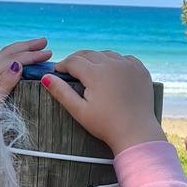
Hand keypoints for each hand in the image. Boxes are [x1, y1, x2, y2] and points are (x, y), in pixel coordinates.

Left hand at [0, 37, 51, 100]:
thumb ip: (3, 85)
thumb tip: (17, 64)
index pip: (11, 60)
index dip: (30, 55)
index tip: (47, 54)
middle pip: (6, 54)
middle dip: (26, 46)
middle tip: (44, 42)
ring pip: (2, 57)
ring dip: (19, 50)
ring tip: (33, 48)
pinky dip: (11, 58)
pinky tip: (16, 61)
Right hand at [42, 50, 165, 154]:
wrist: (136, 132)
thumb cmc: (105, 125)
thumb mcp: (79, 111)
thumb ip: (62, 92)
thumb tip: (45, 77)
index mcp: (96, 73)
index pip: (73, 61)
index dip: (63, 65)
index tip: (58, 71)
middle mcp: (113, 63)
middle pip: (89, 54)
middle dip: (77, 60)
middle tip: (70, 70)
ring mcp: (128, 65)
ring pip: (106, 54)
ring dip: (96, 59)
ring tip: (90, 70)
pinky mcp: (140, 69)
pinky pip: (124, 58)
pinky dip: (115, 62)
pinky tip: (111, 72)